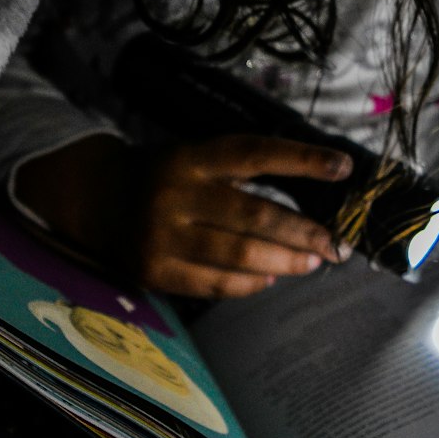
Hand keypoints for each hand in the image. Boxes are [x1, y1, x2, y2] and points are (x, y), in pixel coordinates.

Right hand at [134, 134, 353, 298]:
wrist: (95, 197)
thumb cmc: (164, 174)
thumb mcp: (195, 156)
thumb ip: (241, 170)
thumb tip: (310, 195)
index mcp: (192, 156)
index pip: (255, 153)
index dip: (302, 159)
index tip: (343, 166)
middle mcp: (176, 193)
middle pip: (254, 214)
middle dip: (303, 232)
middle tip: (335, 244)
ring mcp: (162, 235)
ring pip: (237, 255)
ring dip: (283, 261)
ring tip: (311, 262)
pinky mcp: (153, 270)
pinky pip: (212, 284)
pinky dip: (247, 283)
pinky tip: (268, 278)